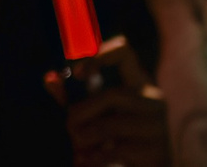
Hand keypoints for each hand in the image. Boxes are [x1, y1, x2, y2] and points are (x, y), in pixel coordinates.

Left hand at [63, 42, 171, 166]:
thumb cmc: (115, 139)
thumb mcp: (94, 115)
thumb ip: (71, 97)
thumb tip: (49, 78)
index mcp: (139, 82)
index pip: (124, 50)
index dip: (99, 54)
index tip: (77, 72)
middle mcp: (153, 100)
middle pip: (112, 95)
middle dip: (81, 113)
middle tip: (69, 126)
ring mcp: (157, 126)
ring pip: (108, 126)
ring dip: (84, 138)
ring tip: (78, 148)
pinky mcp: (155, 152)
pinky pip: (115, 150)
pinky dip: (94, 157)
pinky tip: (87, 160)